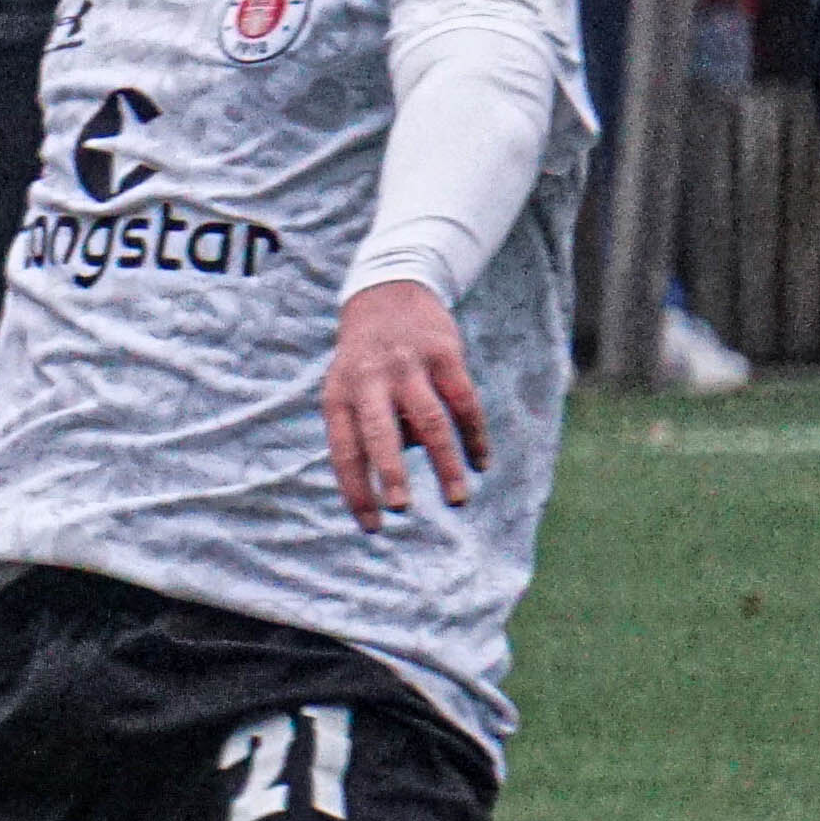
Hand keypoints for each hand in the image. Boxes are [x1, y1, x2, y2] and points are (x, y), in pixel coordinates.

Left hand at [321, 281, 485, 531]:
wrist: (389, 292)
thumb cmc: (365, 361)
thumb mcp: (348, 389)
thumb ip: (367, 430)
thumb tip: (396, 476)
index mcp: (338, 396)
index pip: (344, 452)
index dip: (357, 491)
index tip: (373, 528)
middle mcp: (369, 381)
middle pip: (379, 433)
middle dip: (390, 472)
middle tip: (400, 509)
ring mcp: (407, 366)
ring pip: (430, 423)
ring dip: (445, 465)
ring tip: (457, 500)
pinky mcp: (444, 354)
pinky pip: (464, 403)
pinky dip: (474, 436)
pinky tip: (481, 463)